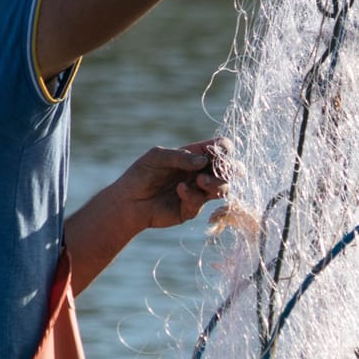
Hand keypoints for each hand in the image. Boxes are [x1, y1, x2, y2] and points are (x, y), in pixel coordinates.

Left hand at [114, 138, 231, 230]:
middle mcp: (201, 173)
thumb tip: (203, 162)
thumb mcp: (157, 157)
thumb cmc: (140, 174)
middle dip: (230, 169)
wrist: (128, 201)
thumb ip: (180, 157)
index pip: (221, 148)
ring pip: (223, 189)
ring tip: (200, 181)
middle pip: (230, 169)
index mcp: (194, 155)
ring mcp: (198, 191)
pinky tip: (179, 190)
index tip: (217, 152)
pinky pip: (201, 202)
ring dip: (216, 183)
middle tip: (220, 169)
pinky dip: (192, 195)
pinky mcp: (191, 209)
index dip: (224, 149)